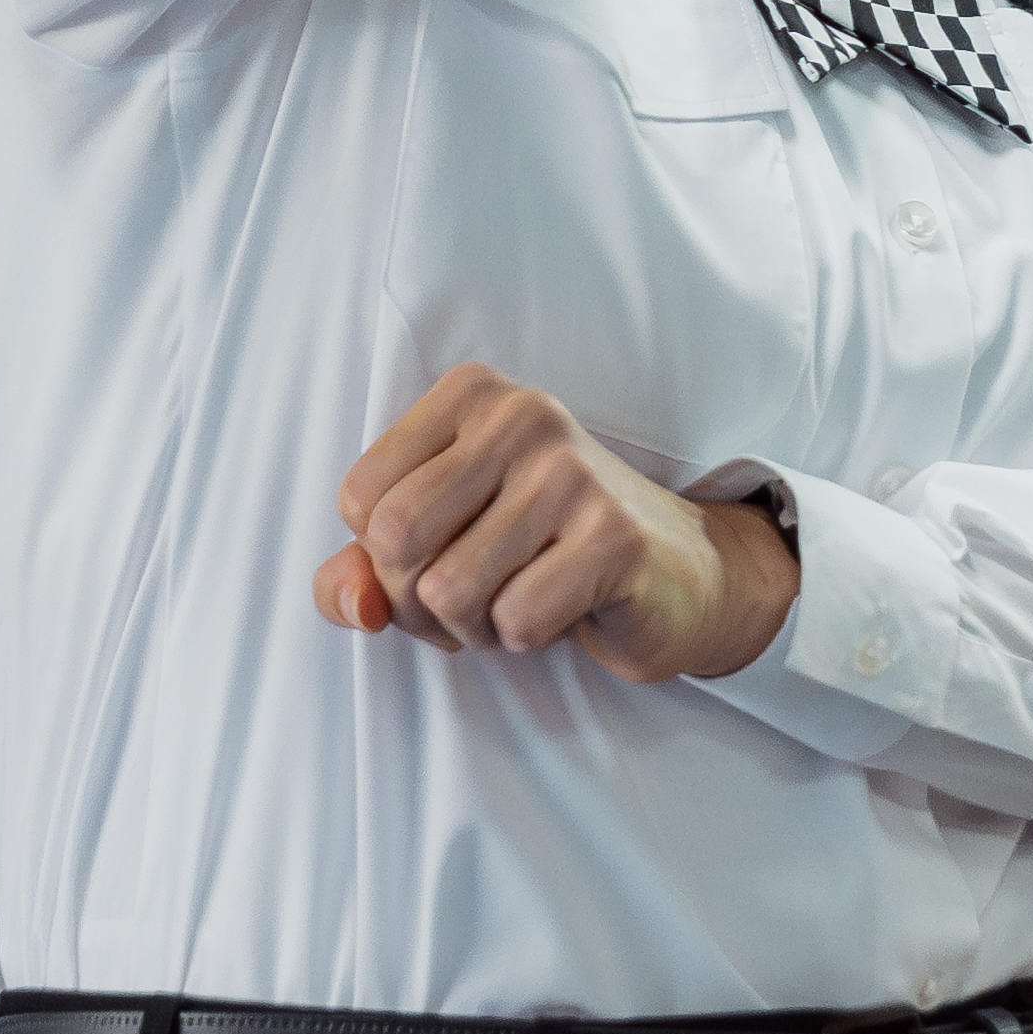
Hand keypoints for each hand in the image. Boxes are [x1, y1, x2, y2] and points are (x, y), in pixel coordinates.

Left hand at [313, 364, 796, 680]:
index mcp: (471, 395)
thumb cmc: (543, 551)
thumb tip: (351, 604)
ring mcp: (572, 472)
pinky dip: (527, 638)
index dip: (383, 559)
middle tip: (471, 600)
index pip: (359, 498)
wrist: (681, 573)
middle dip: (418, 600)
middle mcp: (522, 416)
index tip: (440, 560)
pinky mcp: (614, 537)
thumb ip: (365, 570)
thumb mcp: (442, 541)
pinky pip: (517, 619)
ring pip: (450, 590)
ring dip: (476, 626)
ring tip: (518, 601)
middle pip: (394, 541)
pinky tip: (563, 610)